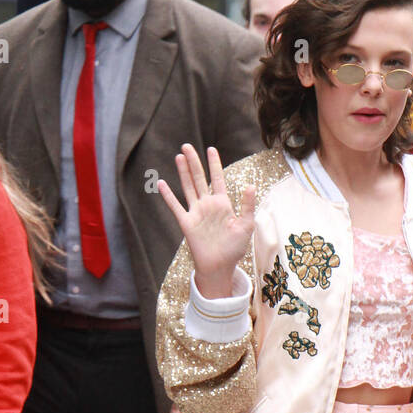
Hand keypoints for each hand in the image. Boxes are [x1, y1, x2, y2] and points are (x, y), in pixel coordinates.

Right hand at [158, 144, 254, 298]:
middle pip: (199, 179)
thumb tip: (250, 185)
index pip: (218, 179)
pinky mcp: (186, 223)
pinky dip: (168, 196)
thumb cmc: (234, 249)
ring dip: (183, 172)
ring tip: (179, 156)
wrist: (220, 267)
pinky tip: (161, 184)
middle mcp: (208, 205)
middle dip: (194, 162)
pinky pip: (175, 207)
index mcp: (223, 204)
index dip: (214, 164)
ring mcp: (196, 213)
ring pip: (188, 187)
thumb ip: (247, 206)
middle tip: (187, 146)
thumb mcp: (246, 226)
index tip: (211, 149)